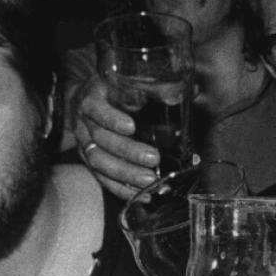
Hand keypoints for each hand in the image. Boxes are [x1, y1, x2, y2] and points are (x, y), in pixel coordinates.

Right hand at [73, 74, 159, 198]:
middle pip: (101, 140)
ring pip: (99, 162)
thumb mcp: (124, 82)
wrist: (82, 104)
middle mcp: (84, 123)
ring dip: (125, 174)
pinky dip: (120, 188)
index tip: (131, 126)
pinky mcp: (88, 162)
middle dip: (128, 152)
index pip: (96, 109)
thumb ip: (156, 86)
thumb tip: (194, 90)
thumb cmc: (110, 92)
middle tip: (153, 158)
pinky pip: (101, 178)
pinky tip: (139, 193)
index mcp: (91, 99)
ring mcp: (84, 145)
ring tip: (149, 180)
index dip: (111, 119)